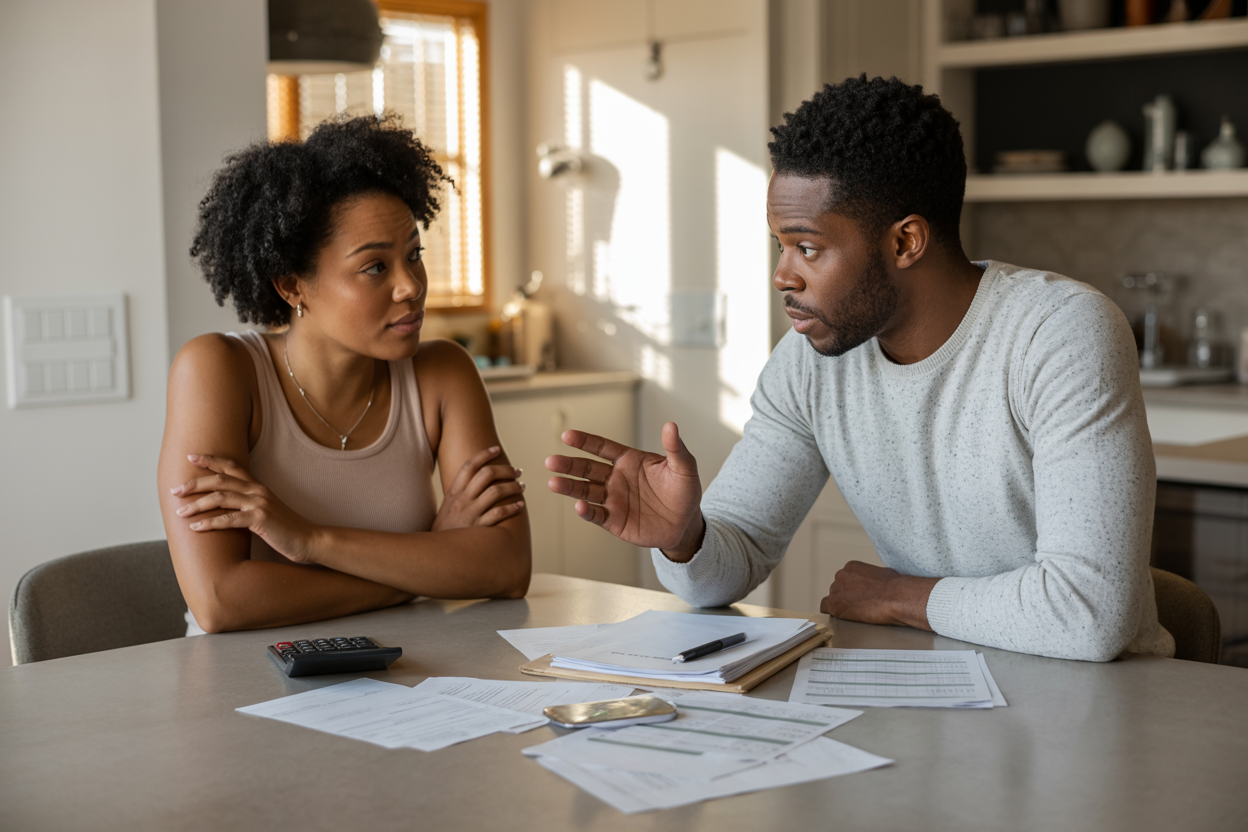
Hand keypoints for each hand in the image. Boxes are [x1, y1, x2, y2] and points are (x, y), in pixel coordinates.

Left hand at [170, 454, 315, 562]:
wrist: (308, 539)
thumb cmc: (285, 528)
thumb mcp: (266, 510)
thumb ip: (248, 504)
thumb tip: (226, 506)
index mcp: (258, 486)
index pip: (231, 466)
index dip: (210, 460)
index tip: (191, 457)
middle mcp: (257, 491)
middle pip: (220, 479)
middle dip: (195, 483)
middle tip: (176, 490)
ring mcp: (259, 504)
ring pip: (221, 497)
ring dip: (197, 504)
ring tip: (180, 512)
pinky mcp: (260, 519)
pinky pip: (229, 519)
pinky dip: (210, 523)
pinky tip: (196, 528)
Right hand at [432, 446, 524, 531]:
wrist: (434, 554)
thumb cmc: (444, 532)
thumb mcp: (445, 509)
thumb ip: (458, 496)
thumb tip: (475, 484)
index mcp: (453, 493)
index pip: (469, 466)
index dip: (484, 454)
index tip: (497, 449)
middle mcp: (461, 501)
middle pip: (486, 474)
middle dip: (505, 469)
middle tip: (517, 471)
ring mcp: (470, 514)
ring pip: (496, 492)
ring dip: (512, 486)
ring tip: (521, 486)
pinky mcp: (478, 529)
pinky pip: (499, 514)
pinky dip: (512, 508)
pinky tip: (519, 506)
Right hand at [545, 422, 703, 556]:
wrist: (685, 524)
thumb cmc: (684, 493)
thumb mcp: (684, 468)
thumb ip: (675, 449)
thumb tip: (671, 426)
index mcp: (629, 461)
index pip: (602, 448)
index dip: (585, 441)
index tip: (567, 436)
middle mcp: (616, 479)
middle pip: (587, 469)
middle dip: (569, 465)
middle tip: (551, 461)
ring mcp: (613, 500)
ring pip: (586, 491)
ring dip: (570, 487)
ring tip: (553, 482)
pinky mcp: (614, 521)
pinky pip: (597, 515)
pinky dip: (587, 512)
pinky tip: (579, 507)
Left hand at [820, 561, 937, 629]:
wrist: (896, 597)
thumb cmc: (895, 586)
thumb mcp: (881, 573)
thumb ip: (869, 577)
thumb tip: (872, 583)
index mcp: (851, 567)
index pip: (845, 579)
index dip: (853, 589)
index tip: (860, 594)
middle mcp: (840, 576)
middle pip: (838, 588)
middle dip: (847, 596)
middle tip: (860, 604)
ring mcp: (836, 591)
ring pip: (833, 598)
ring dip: (842, 604)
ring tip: (857, 611)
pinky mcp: (836, 606)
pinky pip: (825, 608)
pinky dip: (832, 612)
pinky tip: (841, 615)